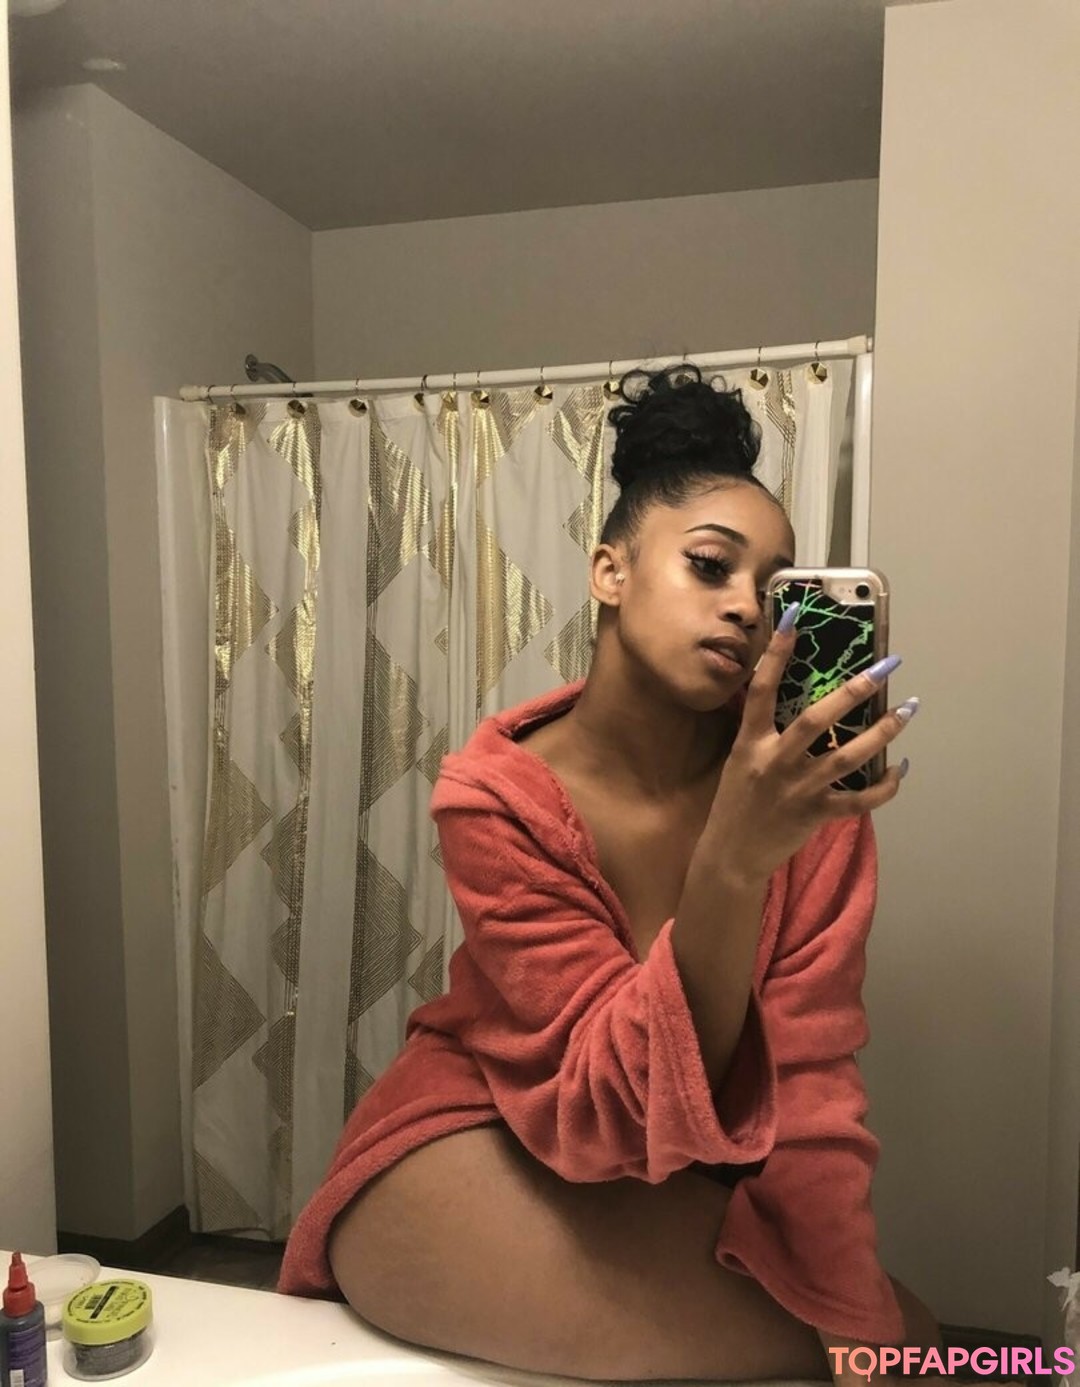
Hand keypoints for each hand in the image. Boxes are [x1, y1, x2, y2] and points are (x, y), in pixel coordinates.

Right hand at [707, 622, 914, 884]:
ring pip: (847, 757)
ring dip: (882, 732)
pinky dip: (885, 786)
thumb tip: (800, 699)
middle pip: (816, 720)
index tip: (795, 617)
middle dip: (853, 691)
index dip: (777, 653)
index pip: (762, 689)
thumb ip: (765, 733)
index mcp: (751, 743)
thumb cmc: (736, 803)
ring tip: (908, 710)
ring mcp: (797, 790)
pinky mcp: (815, 814)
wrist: (730, 855)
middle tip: (884, 667)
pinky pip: (859, 800)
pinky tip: (902, 768)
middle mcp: (775, 762)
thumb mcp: (741, 760)